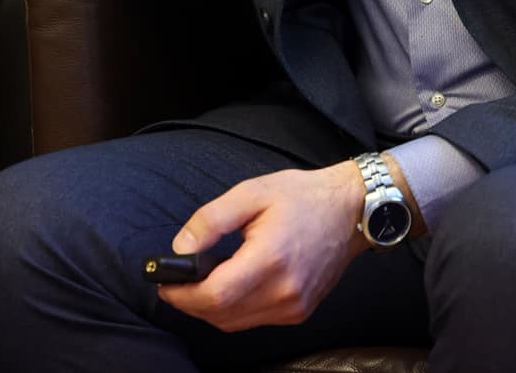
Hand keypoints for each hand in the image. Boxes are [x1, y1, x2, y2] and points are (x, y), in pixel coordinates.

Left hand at [156, 162, 366, 332]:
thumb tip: (180, 248)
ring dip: (210, 310)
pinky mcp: (299, 312)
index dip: (183, 294)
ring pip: (236, 323)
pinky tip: (226, 288)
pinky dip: (233, 311)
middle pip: (222, 315)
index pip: (216, 295)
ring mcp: (294, 307)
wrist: (350, 211)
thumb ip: (211, 220)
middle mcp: (285, 291)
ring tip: (195, 284)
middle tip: (174, 283)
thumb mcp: (251, 193)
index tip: (164, 283)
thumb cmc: (302, 197)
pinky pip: (254, 321)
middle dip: (190, 303)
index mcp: (271, 258)